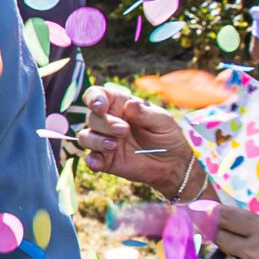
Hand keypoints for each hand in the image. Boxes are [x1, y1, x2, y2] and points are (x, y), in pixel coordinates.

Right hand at [75, 85, 197, 195]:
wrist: (172, 163)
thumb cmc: (166, 135)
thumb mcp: (163, 121)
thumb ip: (146, 113)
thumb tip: (130, 105)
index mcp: (119, 105)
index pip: (97, 95)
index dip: (93, 98)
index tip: (100, 106)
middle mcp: (108, 121)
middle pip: (91, 117)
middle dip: (105, 123)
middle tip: (124, 130)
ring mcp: (104, 141)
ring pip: (85, 137)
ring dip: (97, 140)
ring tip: (115, 146)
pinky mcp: (105, 161)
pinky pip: (91, 159)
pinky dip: (91, 160)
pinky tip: (98, 163)